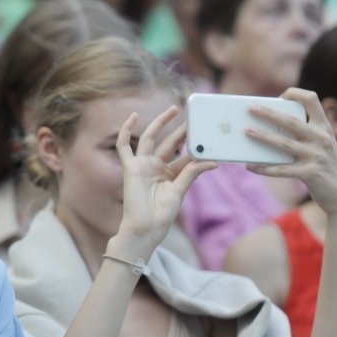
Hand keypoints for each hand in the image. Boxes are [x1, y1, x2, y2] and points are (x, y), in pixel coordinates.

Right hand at [115, 106, 216, 248]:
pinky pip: (124, 146)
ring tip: (174, 109)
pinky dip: (126, 131)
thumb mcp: (180, 190)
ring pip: (150, 138)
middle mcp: (155, 167)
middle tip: (194, 117)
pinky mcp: (130, 167)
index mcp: (169, 174)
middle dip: (181, 130)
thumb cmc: (162, 214)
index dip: (194, 145)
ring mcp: (142, 165)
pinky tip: (133, 116)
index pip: (183, 155)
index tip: (207, 134)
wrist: (146, 227)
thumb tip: (212, 161)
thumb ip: (192, 173)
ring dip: (161, 123)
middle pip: (169, 143)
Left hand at [245, 88, 336, 217]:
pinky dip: (264, 168)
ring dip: (263, 137)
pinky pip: (281, 170)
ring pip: (284, 144)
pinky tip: (249, 166)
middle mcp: (322, 139)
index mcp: (324, 127)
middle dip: (269, 113)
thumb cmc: (325, 166)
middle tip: (251, 108)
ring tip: (246, 131)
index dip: (295, 94)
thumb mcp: (321, 145)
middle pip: (291, 121)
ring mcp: (316, 156)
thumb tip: (270, 127)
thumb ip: (305, 134)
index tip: (280, 96)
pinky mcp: (310, 174)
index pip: (312, 100)